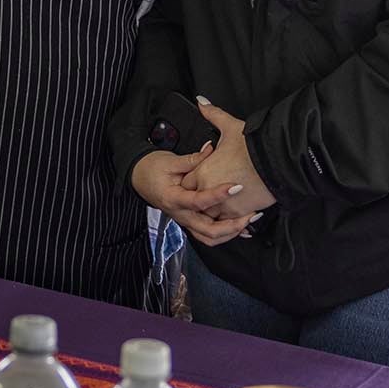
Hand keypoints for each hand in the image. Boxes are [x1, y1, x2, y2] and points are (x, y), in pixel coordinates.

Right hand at [131, 144, 256, 247]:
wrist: (138, 177)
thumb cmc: (152, 168)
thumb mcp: (171, 161)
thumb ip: (193, 159)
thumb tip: (211, 149)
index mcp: (173, 199)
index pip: (198, 201)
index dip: (218, 195)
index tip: (235, 186)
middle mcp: (180, 215)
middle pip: (207, 230)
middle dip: (232, 226)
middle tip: (250, 214)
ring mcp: (185, 220)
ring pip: (209, 238)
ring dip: (230, 233)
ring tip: (248, 222)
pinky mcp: (190, 221)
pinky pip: (207, 234)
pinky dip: (225, 233)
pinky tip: (240, 227)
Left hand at [183, 98, 275, 215]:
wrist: (279, 162)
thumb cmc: (255, 146)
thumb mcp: (231, 126)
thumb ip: (213, 114)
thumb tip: (202, 101)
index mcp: (203, 171)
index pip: (187, 182)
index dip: (192, 179)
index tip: (200, 177)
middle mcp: (210, 190)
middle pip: (197, 201)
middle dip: (202, 197)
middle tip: (209, 193)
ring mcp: (225, 204)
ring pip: (211, 215)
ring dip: (215, 210)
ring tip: (223, 204)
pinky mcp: (240, 214)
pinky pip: (229, 222)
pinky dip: (231, 219)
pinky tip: (237, 212)